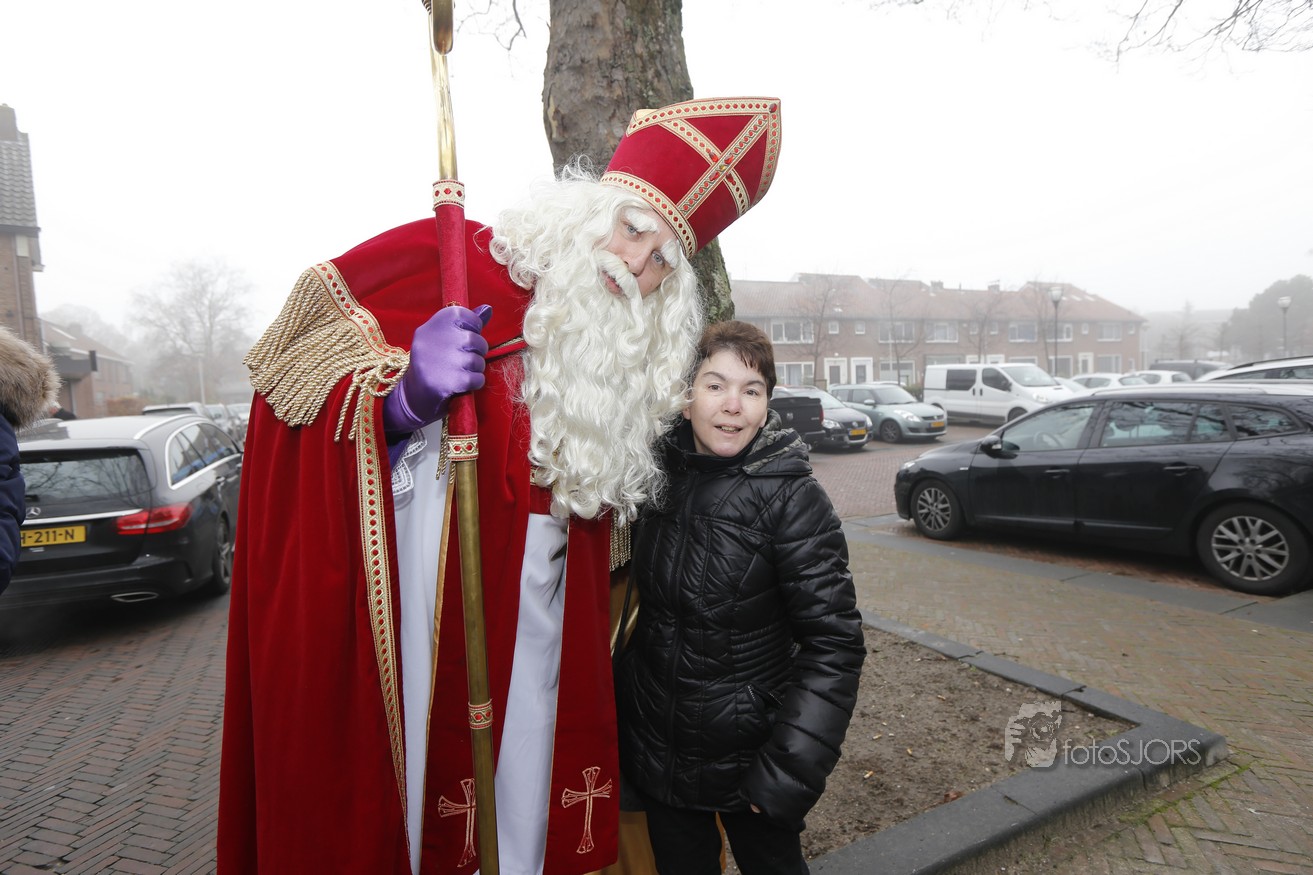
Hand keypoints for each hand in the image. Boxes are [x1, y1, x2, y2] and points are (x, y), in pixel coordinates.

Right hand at [382, 304, 491, 433]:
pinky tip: (465, 384)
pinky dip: (476, 382)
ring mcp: (438, 361)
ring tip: (464, 372)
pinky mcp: (445, 382)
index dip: (472, 327)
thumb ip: (465, 325)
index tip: (464, 339)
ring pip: (477, 360)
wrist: (411, 398)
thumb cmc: (432, 365)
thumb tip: (488, 309)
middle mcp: (432, 340)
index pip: (463, 314)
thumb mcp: (442, 340)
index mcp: (430, 326)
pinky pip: (476, 378)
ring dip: (477, 368)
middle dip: (477, 351)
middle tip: (466, 359)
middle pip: (473, 339)